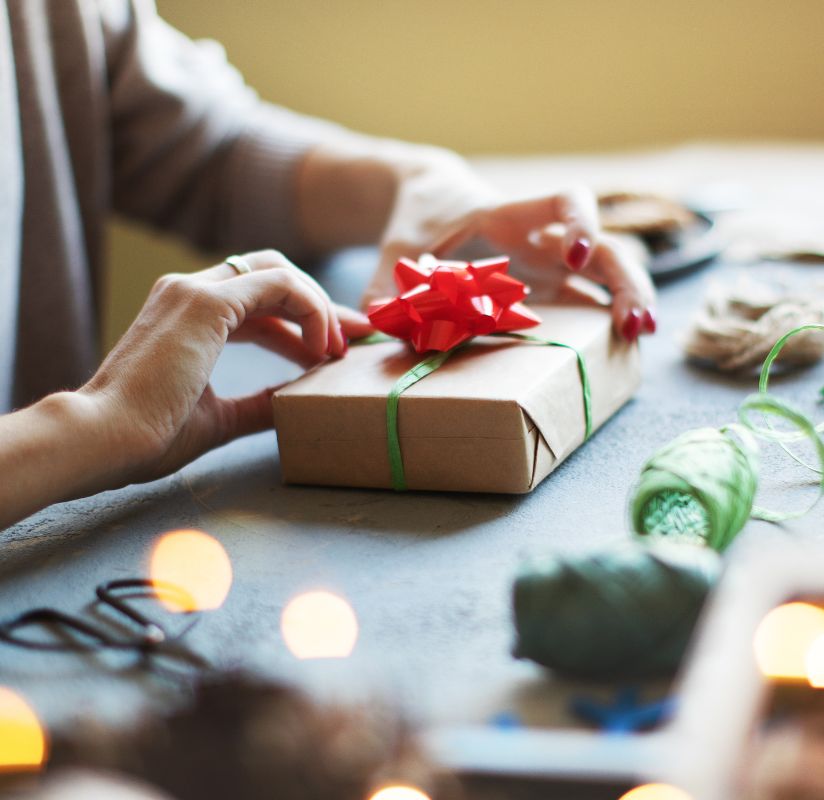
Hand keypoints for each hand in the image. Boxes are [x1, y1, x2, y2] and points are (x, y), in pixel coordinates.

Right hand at [79, 249, 372, 484]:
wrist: (102, 440)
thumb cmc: (148, 435)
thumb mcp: (219, 418)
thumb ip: (258, 405)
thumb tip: (293, 404)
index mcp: (187, 315)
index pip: (260, 302)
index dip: (304, 322)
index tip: (333, 350)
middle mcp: (189, 291)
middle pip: (274, 278)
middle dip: (320, 306)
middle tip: (354, 339)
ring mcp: (194, 290)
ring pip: (279, 273)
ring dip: (320, 308)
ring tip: (340, 350)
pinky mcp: (205, 302)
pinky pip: (279, 285)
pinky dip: (310, 309)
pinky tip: (320, 348)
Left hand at [365, 159, 655, 340]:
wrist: (430, 200)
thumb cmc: (416, 220)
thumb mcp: (394, 251)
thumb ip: (381, 288)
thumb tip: (372, 326)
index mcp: (510, 216)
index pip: (564, 201)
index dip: (578, 223)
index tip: (573, 256)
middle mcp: (542, 239)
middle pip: (605, 245)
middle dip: (626, 280)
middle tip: (635, 322)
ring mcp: (550, 264)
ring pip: (607, 271)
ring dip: (629, 299)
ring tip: (640, 335)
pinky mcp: (548, 285)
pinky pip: (588, 297)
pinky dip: (605, 318)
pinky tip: (620, 343)